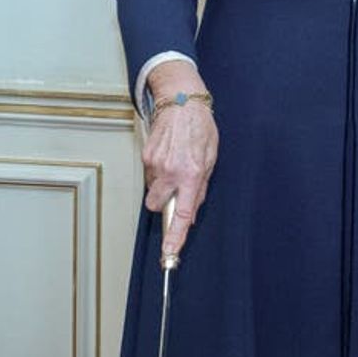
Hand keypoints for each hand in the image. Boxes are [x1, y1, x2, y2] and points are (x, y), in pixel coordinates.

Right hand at [143, 63, 218, 257]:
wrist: (182, 101)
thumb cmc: (200, 127)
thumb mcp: (211, 158)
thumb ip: (201, 187)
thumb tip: (192, 210)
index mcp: (192, 174)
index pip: (183, 214)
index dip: (175, 238)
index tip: (169, 255)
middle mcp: (171, 171)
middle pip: (158, 206)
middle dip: (165, 203)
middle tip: (176, 188)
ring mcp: (155, 163)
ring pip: (153, 189)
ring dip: (162, 184)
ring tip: (175, 162)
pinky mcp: (145, 155)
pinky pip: (149, 174)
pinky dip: (157, 170)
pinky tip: (168, 154)